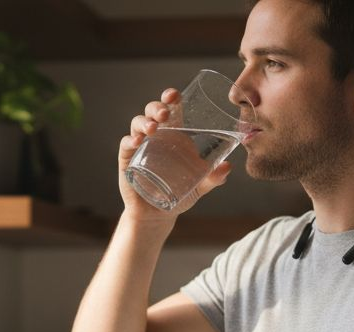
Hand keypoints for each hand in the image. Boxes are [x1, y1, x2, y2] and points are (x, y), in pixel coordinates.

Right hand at [118, 88, 232, 219]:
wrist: (159, 215)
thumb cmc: (180, 194)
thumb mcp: (200, 186)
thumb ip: (213, 177)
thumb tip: (227, 167)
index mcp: (174, 135)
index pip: (171, 110)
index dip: (171, 98)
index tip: (175, 95)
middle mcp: (156, 136)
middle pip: (152, 111)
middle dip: (157, 107)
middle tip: (164, 113)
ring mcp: (140, 146)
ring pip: (137, 124)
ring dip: (144, 122)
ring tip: (153, 128)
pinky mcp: (128, 160)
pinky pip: (126, 145)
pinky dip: (130, 140)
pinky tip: (137, 142)